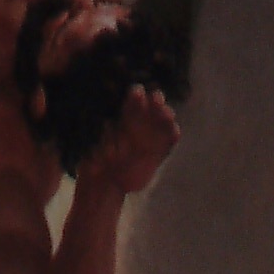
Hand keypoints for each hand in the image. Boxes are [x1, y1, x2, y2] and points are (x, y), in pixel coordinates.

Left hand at [83, 81, 178, 195]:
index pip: (133, 100)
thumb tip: (108, 126)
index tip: (137, 92)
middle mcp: (141, 122)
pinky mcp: (160, 151)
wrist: (109, 181)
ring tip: (167, 114)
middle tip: (157, 98)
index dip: (136, 95)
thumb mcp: (98, 147)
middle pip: (152, 105)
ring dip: (167, 115)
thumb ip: (105, 139)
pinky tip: (175, 131)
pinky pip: (170, 140)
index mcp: (124, 116)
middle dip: (156, 99)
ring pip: (163, 120)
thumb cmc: (99, 158)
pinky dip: (174, 134)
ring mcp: (152, 136)